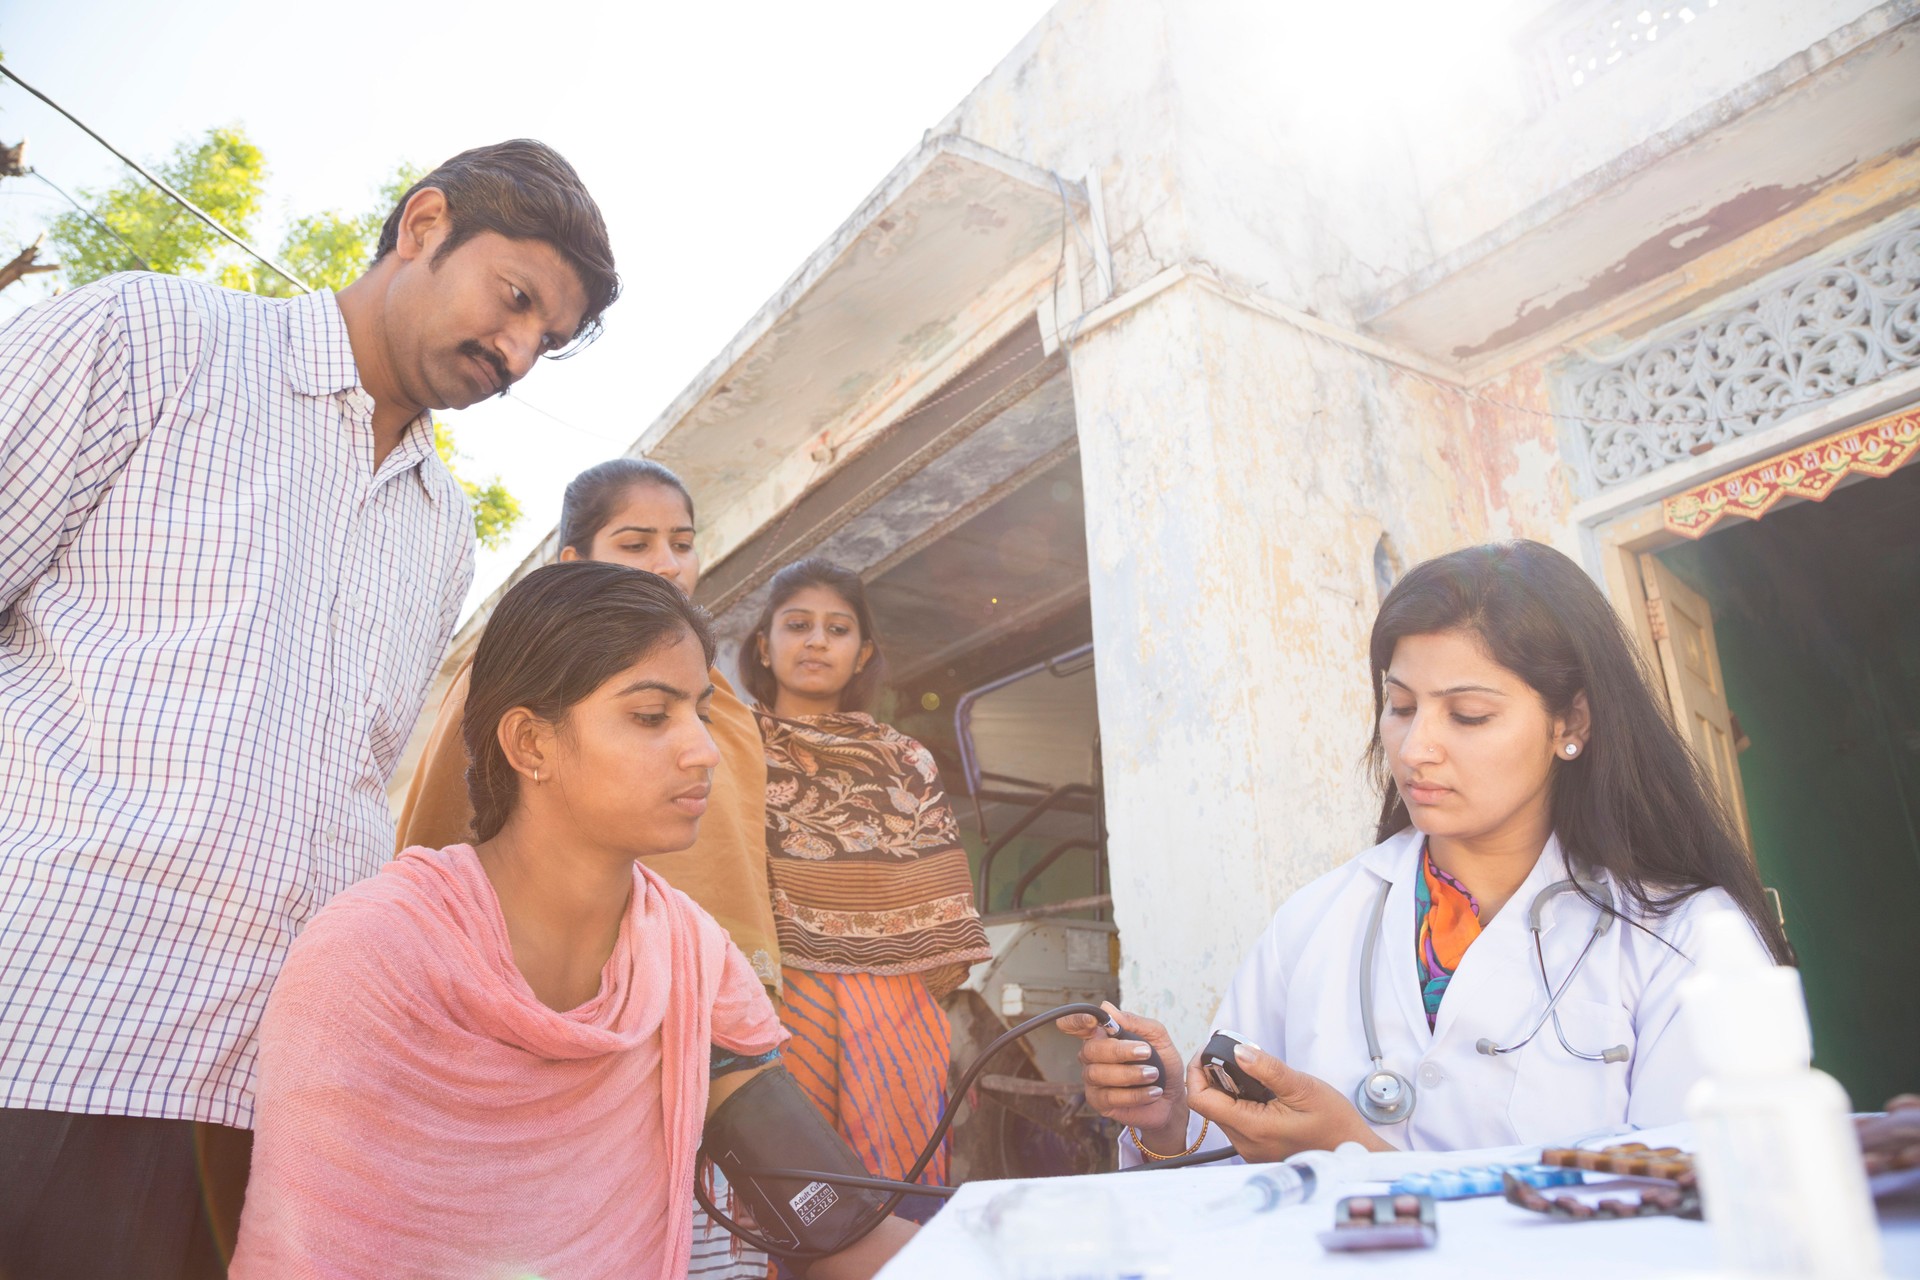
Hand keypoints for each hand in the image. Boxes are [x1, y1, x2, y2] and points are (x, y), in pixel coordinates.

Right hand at [1056, 1001, 1187, 1151]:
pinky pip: (1110, 1097)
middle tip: (1146, 1052)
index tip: (1094, 1022)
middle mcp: (1092, 1057)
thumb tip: (1107, 1007)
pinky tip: (1153, 1091)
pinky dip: (1135, 1094)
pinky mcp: (1099, 1102)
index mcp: (1102, 1036)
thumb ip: (1136, 1022)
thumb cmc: (1163, 1065)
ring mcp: (1093, 1080)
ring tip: (1153, 1074)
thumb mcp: (1159, 1038)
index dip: (1076, 1021)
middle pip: (1091, 1049)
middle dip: (1119, 1050)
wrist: (1173, 1098)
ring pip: (1098, 1073)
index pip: (1077, 1025)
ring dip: (1130, 1074)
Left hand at [1185, 1040, 1392, 1161]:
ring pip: (1221, 1114)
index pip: (1201, 1100)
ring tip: (1248, 1073)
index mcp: (1253, 1128)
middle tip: (1229, 1056)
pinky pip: (1236, 1122)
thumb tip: (1239, 1051)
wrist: (1353, 1152)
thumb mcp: (1304, 1088)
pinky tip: (1259, 1093)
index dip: (1197, 1072)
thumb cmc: (1335, 1124)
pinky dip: (1239, 1103)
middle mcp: (1246, 1144)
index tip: (1209, 1053)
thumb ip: (1268, 1069)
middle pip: (1208, 1106)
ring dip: (1226, 1090)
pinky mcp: (1257, 1149)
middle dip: (1212, 1078)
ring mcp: (1250, 1149)